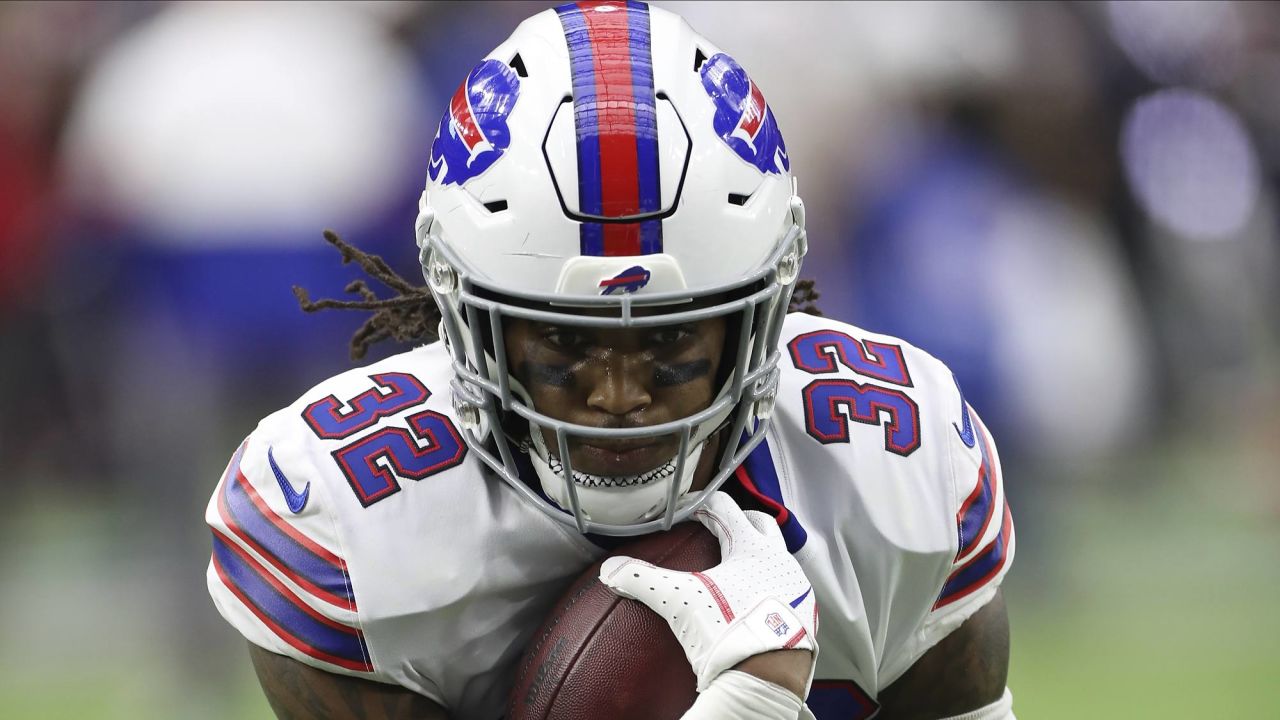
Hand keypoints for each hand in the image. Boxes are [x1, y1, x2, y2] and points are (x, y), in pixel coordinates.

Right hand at [599, 491, 817, 695]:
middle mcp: (780, 560)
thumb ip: (643, 580)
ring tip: (735, 566)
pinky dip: (768, 585)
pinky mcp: (803, 614)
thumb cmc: (728, 632)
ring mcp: (796, 587)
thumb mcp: (679, 602)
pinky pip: (786, 588)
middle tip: (719, 529)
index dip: (703, 504)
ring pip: (778, 556)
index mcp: (752, 547)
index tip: (689, 511)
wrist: (768, 678)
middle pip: (761, 524)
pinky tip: (752, 602)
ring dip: (758, 554)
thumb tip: (611, 570)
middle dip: (740, 521)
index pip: (726, 507)